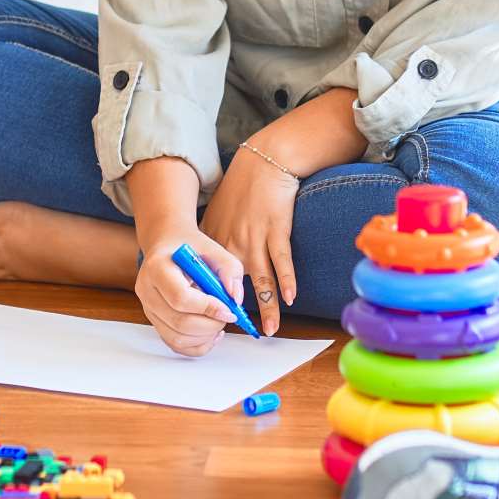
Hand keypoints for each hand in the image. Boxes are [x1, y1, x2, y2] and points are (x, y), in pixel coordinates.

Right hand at [134, 230, 243, 356]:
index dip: (208, 308)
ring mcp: (148, 308)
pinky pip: (175, 345)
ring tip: (219, 323)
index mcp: (157, 267)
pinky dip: (197, 346)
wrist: (168, 247)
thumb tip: (235, 298)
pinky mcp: (154, 321)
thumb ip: (229, 270)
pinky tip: (210, 334)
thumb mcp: (214, 249)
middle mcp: (147, 290)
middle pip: (179, 322)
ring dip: (205, 337)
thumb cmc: (189, 247)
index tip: (229, 309)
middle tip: (227, 316)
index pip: (180, 297)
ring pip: (177, 338)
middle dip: (210, 325)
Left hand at [197, 145, 299, 334]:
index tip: (214, 322)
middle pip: (233, 286)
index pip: (210, 279)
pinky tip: (289, 298)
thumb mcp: (218, 214)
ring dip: (266, 307)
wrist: (263, 163)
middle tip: (241, 335)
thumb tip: (208, 268)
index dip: (212, 302)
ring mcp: (254, 238)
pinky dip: (286, 281)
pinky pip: (281, 261)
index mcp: (215, 241)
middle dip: (238, 313)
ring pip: (259, 280)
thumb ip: (213, 241)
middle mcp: (232, 242)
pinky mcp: (276, 231)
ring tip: (269, 329)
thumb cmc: (242, 190)